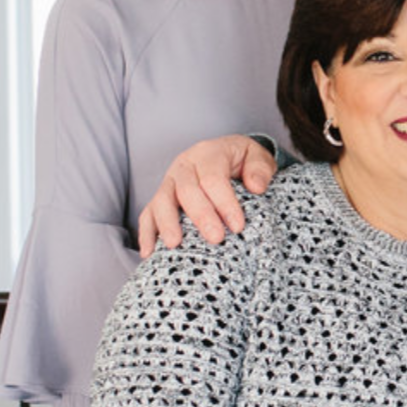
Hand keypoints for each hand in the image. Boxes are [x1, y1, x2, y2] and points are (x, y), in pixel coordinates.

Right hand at [138, 136, 276, 253]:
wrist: (227, 155)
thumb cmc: (243, 161)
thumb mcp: (258, 157)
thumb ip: (260, 169)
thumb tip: (256, 186)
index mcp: (208, 153)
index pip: (213, 178)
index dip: (225, 202)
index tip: (238, 226)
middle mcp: (184, 165)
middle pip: (186, 190)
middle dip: (201, 216)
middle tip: (216, 238)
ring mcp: (169, 182)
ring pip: (162, 201)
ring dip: (167, 223)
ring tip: (175, 245)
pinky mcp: (160, 198)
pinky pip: (148, 214)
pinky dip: (146, 233)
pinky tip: (149, 253)